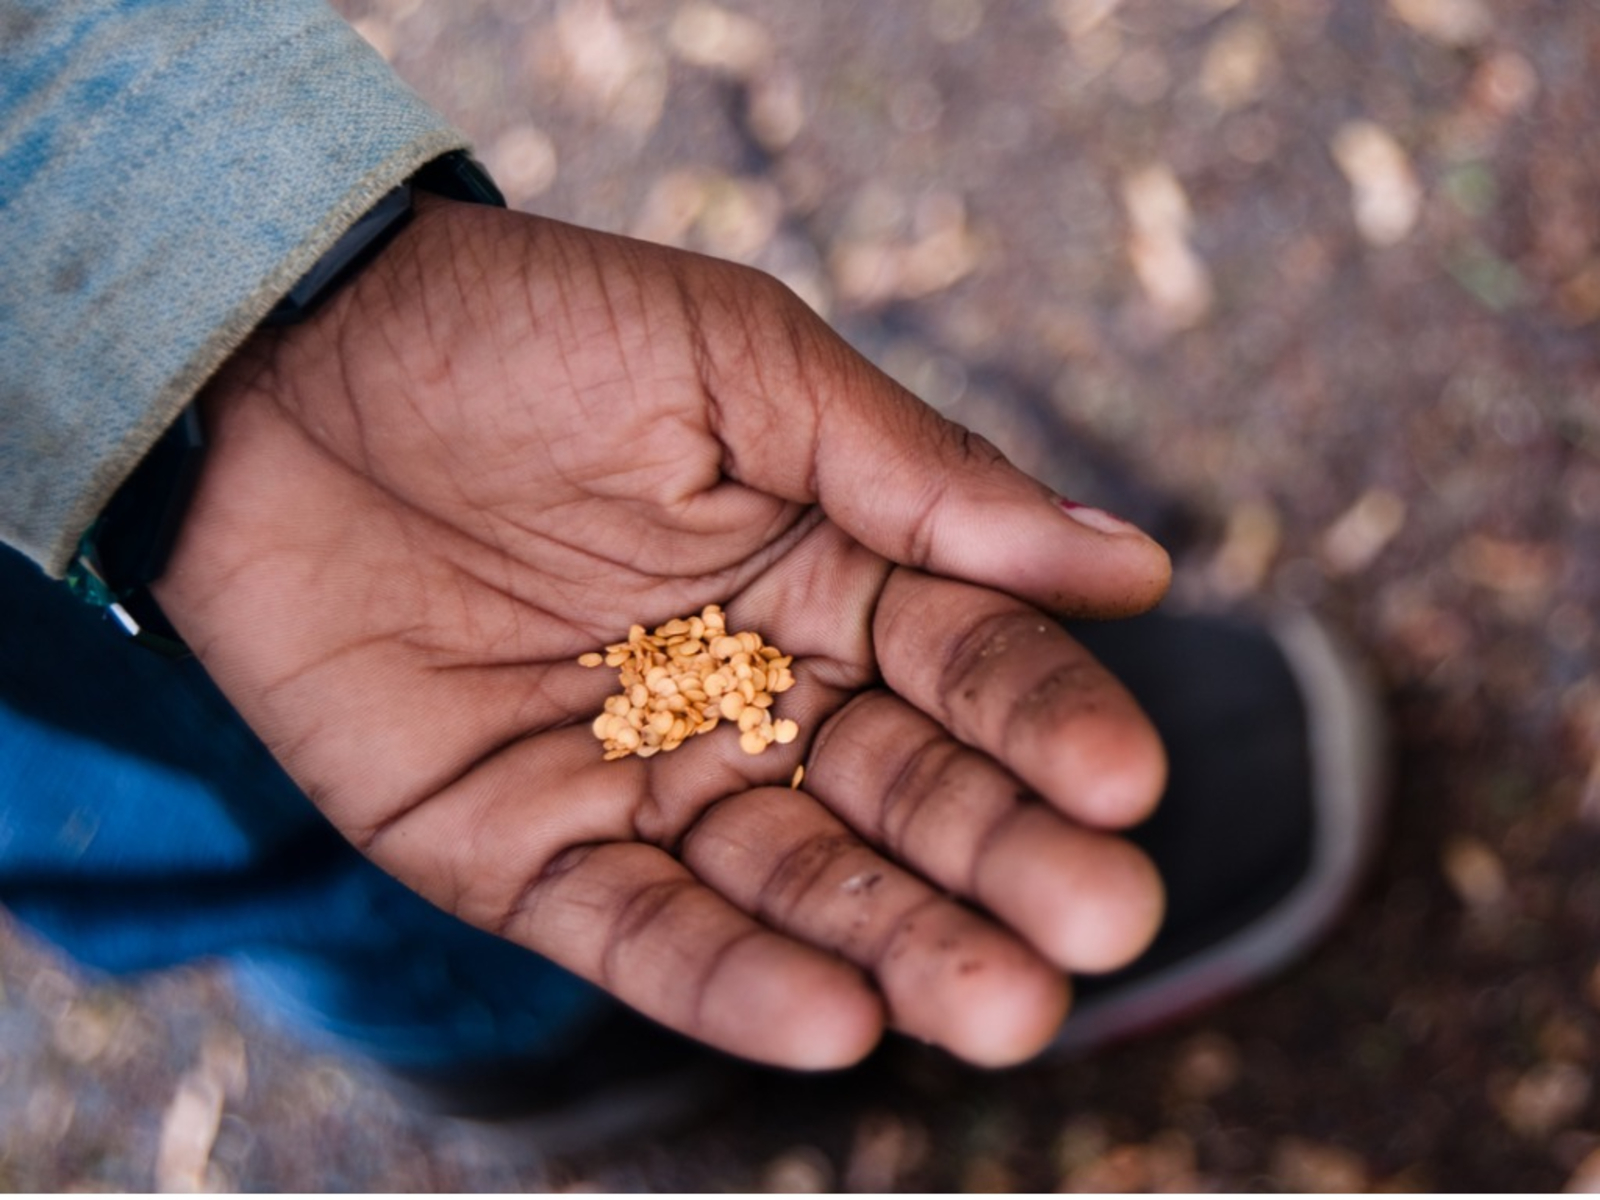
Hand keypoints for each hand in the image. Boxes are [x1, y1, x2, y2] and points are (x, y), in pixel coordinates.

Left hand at [154, 196, 1171, 1068]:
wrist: (277, 364)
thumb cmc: (523, 331)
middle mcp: (754, 689)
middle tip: (1103, 924)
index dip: (1046, 722)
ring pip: (792, 884)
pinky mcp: (521, 848)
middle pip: (904, 796)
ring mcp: (640, 778)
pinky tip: (832, 1022)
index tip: (1124, 782)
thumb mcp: (737, 365)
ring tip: (1002, 1009)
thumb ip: (919, 477)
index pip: (968, 662)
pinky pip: (636, 931)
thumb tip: (1127, 566)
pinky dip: (729, 980)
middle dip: (1003, 862)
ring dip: (899, 948)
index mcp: (826, 569)